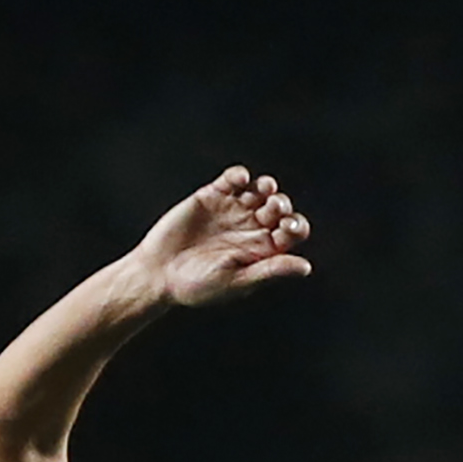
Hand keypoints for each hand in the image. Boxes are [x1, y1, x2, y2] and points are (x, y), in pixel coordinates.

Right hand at [126, 166, 311, 310]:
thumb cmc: (196, 286)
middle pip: (279, 208)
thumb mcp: (236, 281)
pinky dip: (239, 175)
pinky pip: (232, 179)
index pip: (291, 231)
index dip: (296, 226)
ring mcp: (231, 210)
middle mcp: (250, 227)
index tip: (286, 228)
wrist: (157, 274)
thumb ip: (270, 270)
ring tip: (264, 191)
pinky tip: (240, 180)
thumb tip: (306, 267)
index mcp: (261, 249)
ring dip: (267, 187)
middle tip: (273, 209)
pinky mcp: (211, 196)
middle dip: (282, 205)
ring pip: (260, 190)